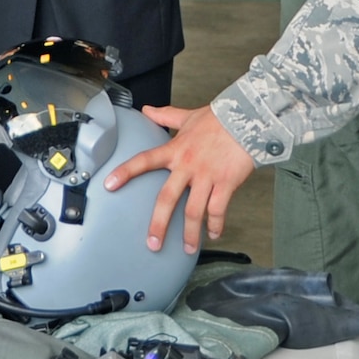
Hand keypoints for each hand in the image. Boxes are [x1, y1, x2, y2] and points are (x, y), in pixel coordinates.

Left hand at [103, 104, 256, 254]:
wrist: (248, 118)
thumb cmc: (219, 118)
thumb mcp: (188, 116)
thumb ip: (166, 116)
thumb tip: (147, 110)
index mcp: (175, 150)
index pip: (145, 161)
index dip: (126, 172)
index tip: (109, 184)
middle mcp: (187, 165)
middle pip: (167, 198)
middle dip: (159, 223)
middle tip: (153, 243)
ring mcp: (207, 176)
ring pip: (194, 211)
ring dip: (190, 233)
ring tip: (187, 248)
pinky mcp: (226, 183)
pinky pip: (218, 209)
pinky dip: (215, 224)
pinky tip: (213, 233)